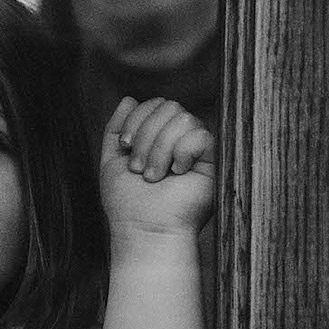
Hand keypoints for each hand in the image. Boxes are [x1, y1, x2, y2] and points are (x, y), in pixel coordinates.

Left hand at [99, 96, 215, 238]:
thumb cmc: (129, 203)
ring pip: (182, 117)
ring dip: (159, 150)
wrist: (144, 230)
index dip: (136, 119)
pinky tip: (178, 173)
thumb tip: (129, 98)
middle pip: (168, 105)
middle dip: (146, 137)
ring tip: (155, 177)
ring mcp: (199, 150)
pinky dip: (181, 153)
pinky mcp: (216, 161)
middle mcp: (182, 140)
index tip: (126, 148)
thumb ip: (116, 129)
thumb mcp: (112, 161)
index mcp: (160, 137)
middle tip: (140, 170)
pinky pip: (201, 134)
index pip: (155, 104)